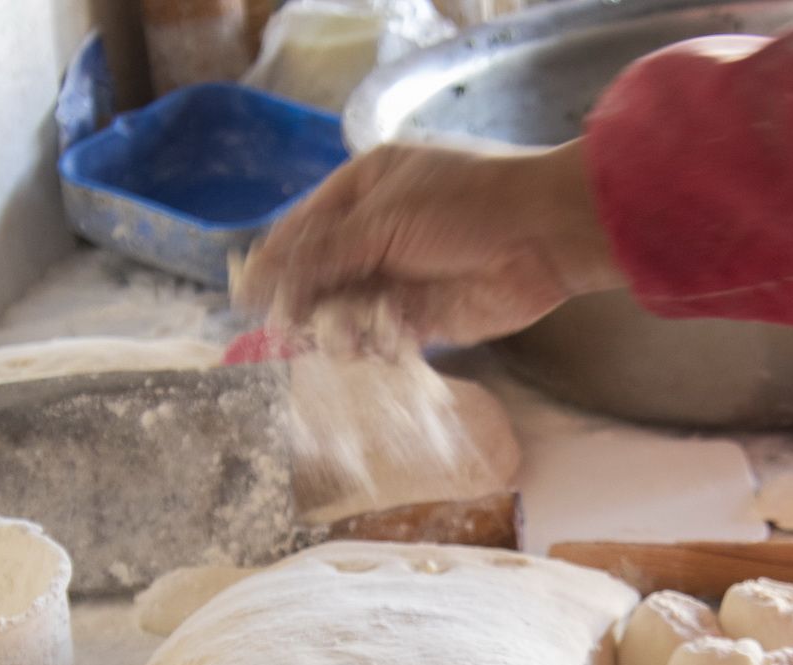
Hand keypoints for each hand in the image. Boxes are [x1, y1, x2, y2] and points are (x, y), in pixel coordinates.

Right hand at [235, 139, 623, 345]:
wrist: (546, 237)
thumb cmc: (466, 207)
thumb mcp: (383, 221)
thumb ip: (322, 253)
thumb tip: (262, 274)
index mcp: (366, 188)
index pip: (304, 228)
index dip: (276, 263)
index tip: (246, 298)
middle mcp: (380, 230)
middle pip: (322, 273)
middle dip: (306, 302)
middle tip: (288, 331)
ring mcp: (403, 274)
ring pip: (349, 308)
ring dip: (339, 327)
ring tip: (335, 339)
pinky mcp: (427, 316)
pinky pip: (383, 335)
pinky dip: (372, 345)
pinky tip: (370, 348)